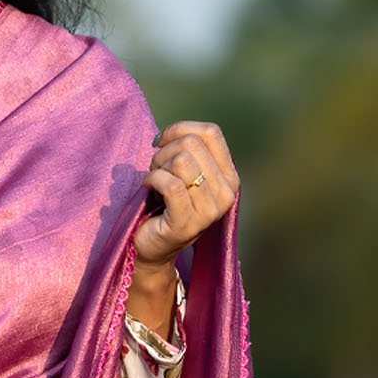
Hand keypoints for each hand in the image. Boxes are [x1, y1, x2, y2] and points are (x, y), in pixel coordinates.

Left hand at [136, 119, 240, 266]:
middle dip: (165, 151)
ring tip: (153, 181)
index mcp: (229, 177)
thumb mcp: (183, 173)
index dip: (180, 129)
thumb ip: (188, 150)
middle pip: (192, 144)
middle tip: (156, 169)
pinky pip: (171, 184)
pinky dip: (153, 180)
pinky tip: (148, 188)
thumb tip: (172, 133)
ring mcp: (210, 210)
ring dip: (158, 166)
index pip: (211, 133)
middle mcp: (226, 193)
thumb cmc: (164, 206)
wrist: (152, 248)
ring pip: (182, 162)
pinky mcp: (188, 222)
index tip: (161, 142)